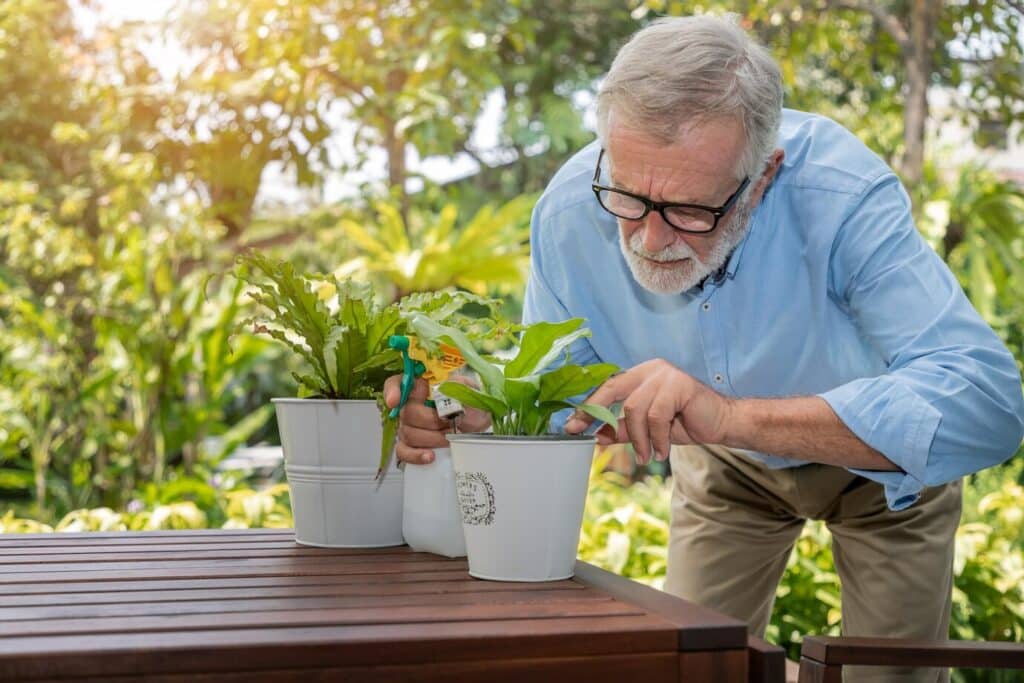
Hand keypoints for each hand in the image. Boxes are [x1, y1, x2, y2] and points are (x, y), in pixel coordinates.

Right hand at [382, 374, 491, 464]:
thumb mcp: (469, 389)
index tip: (395, 401)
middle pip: (407, 413)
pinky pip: (404, 452)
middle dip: (431, 421)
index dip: (392, 391)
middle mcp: (410, 405)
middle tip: (450, 423)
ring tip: (450, 438)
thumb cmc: (470, 405)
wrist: (479, 426)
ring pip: (407, 434)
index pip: (397, 383)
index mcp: (421, 386)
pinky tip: (430, 456)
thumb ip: (458, 385)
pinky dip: (416, 455)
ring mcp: (408, 427)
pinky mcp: (411, 446)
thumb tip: (447, 389)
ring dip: (431, 438)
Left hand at [563, 359, 732, 463]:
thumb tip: (594, 436)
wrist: (722, 423)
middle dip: (597, 414)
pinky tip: (662, 450)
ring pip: (635, 408)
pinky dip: (657, 437)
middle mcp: (650, 369)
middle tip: (589, 437)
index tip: (572, 427)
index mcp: (640, 375)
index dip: (589, 407)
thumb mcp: (647, 429)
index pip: (606, 387)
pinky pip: (656, 415)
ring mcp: (665, 374)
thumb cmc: (685, 423)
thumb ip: (622, 429)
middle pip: (613, 388)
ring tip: (647, 455)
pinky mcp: (679, 384)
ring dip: (639, 438)